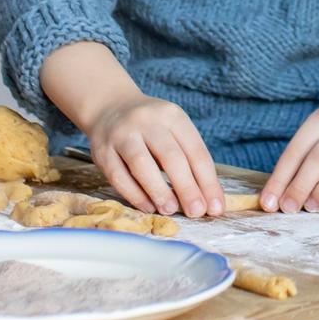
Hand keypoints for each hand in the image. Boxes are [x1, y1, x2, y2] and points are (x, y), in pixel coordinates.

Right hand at [83, 94, 222, 217]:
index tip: (216, 207)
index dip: (208, 181)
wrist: (110, 107)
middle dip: (187, 188)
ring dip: (158, 191)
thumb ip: (188, 158)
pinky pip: (118, 176)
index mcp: (172, 116)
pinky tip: (148, 207)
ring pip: (142, 164)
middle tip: (197, 212)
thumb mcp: (172, 129)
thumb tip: (207, 199)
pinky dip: (135, 195)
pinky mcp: (102, 151)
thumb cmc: (151, 127)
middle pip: (171, 157)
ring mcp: (122, 135)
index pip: (195, 150)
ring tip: (171, 210)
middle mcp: (147, 121)